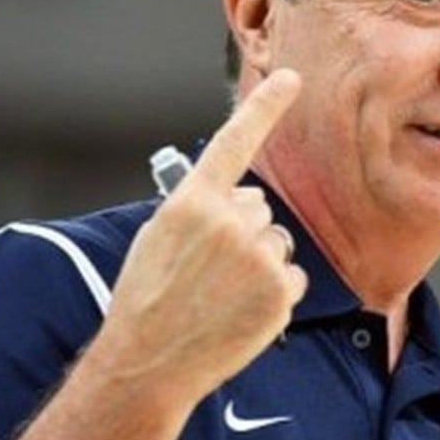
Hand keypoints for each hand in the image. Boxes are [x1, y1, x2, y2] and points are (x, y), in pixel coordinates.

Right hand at [88, 69, 307, 403]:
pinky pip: (292, 276)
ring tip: (222, 294)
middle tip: (209, 268)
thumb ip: (198, 209)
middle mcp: (228, 221)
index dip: (265, 106)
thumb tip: (236, 201)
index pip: (234, 141)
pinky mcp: (280, 291)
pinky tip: (241, 312)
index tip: (290, 77)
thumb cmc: (146, 300)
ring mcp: (257, 256)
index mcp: (191, 202)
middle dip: (243, 229)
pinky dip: (274, 293)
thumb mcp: (159, 238)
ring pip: (277, 240)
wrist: (148, 361)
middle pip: (258, 206)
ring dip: (259, 261)